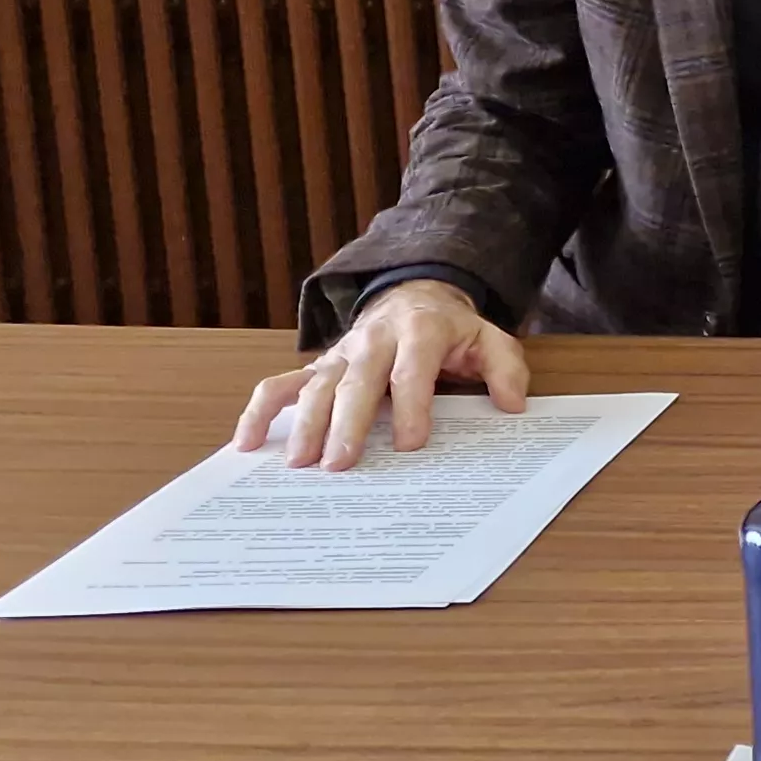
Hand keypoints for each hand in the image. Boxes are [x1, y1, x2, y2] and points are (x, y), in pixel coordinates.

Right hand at [230, 280, 527, 470]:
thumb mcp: (491, 340)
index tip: (410, 444)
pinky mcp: (319, 366)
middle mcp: (373, 339)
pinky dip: (260, 410)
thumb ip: (506, 370)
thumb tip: (513, 405)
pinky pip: (282, 384)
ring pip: (317, 386)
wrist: (414, 296)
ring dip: (305, 423)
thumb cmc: (452, 331)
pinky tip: (247, 443)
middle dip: (347, 422)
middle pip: (358, 381)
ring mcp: (341, 353)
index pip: (412, 370)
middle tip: (340, 464)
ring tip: (298, 463)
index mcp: (420, 331)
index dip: (412, 405)